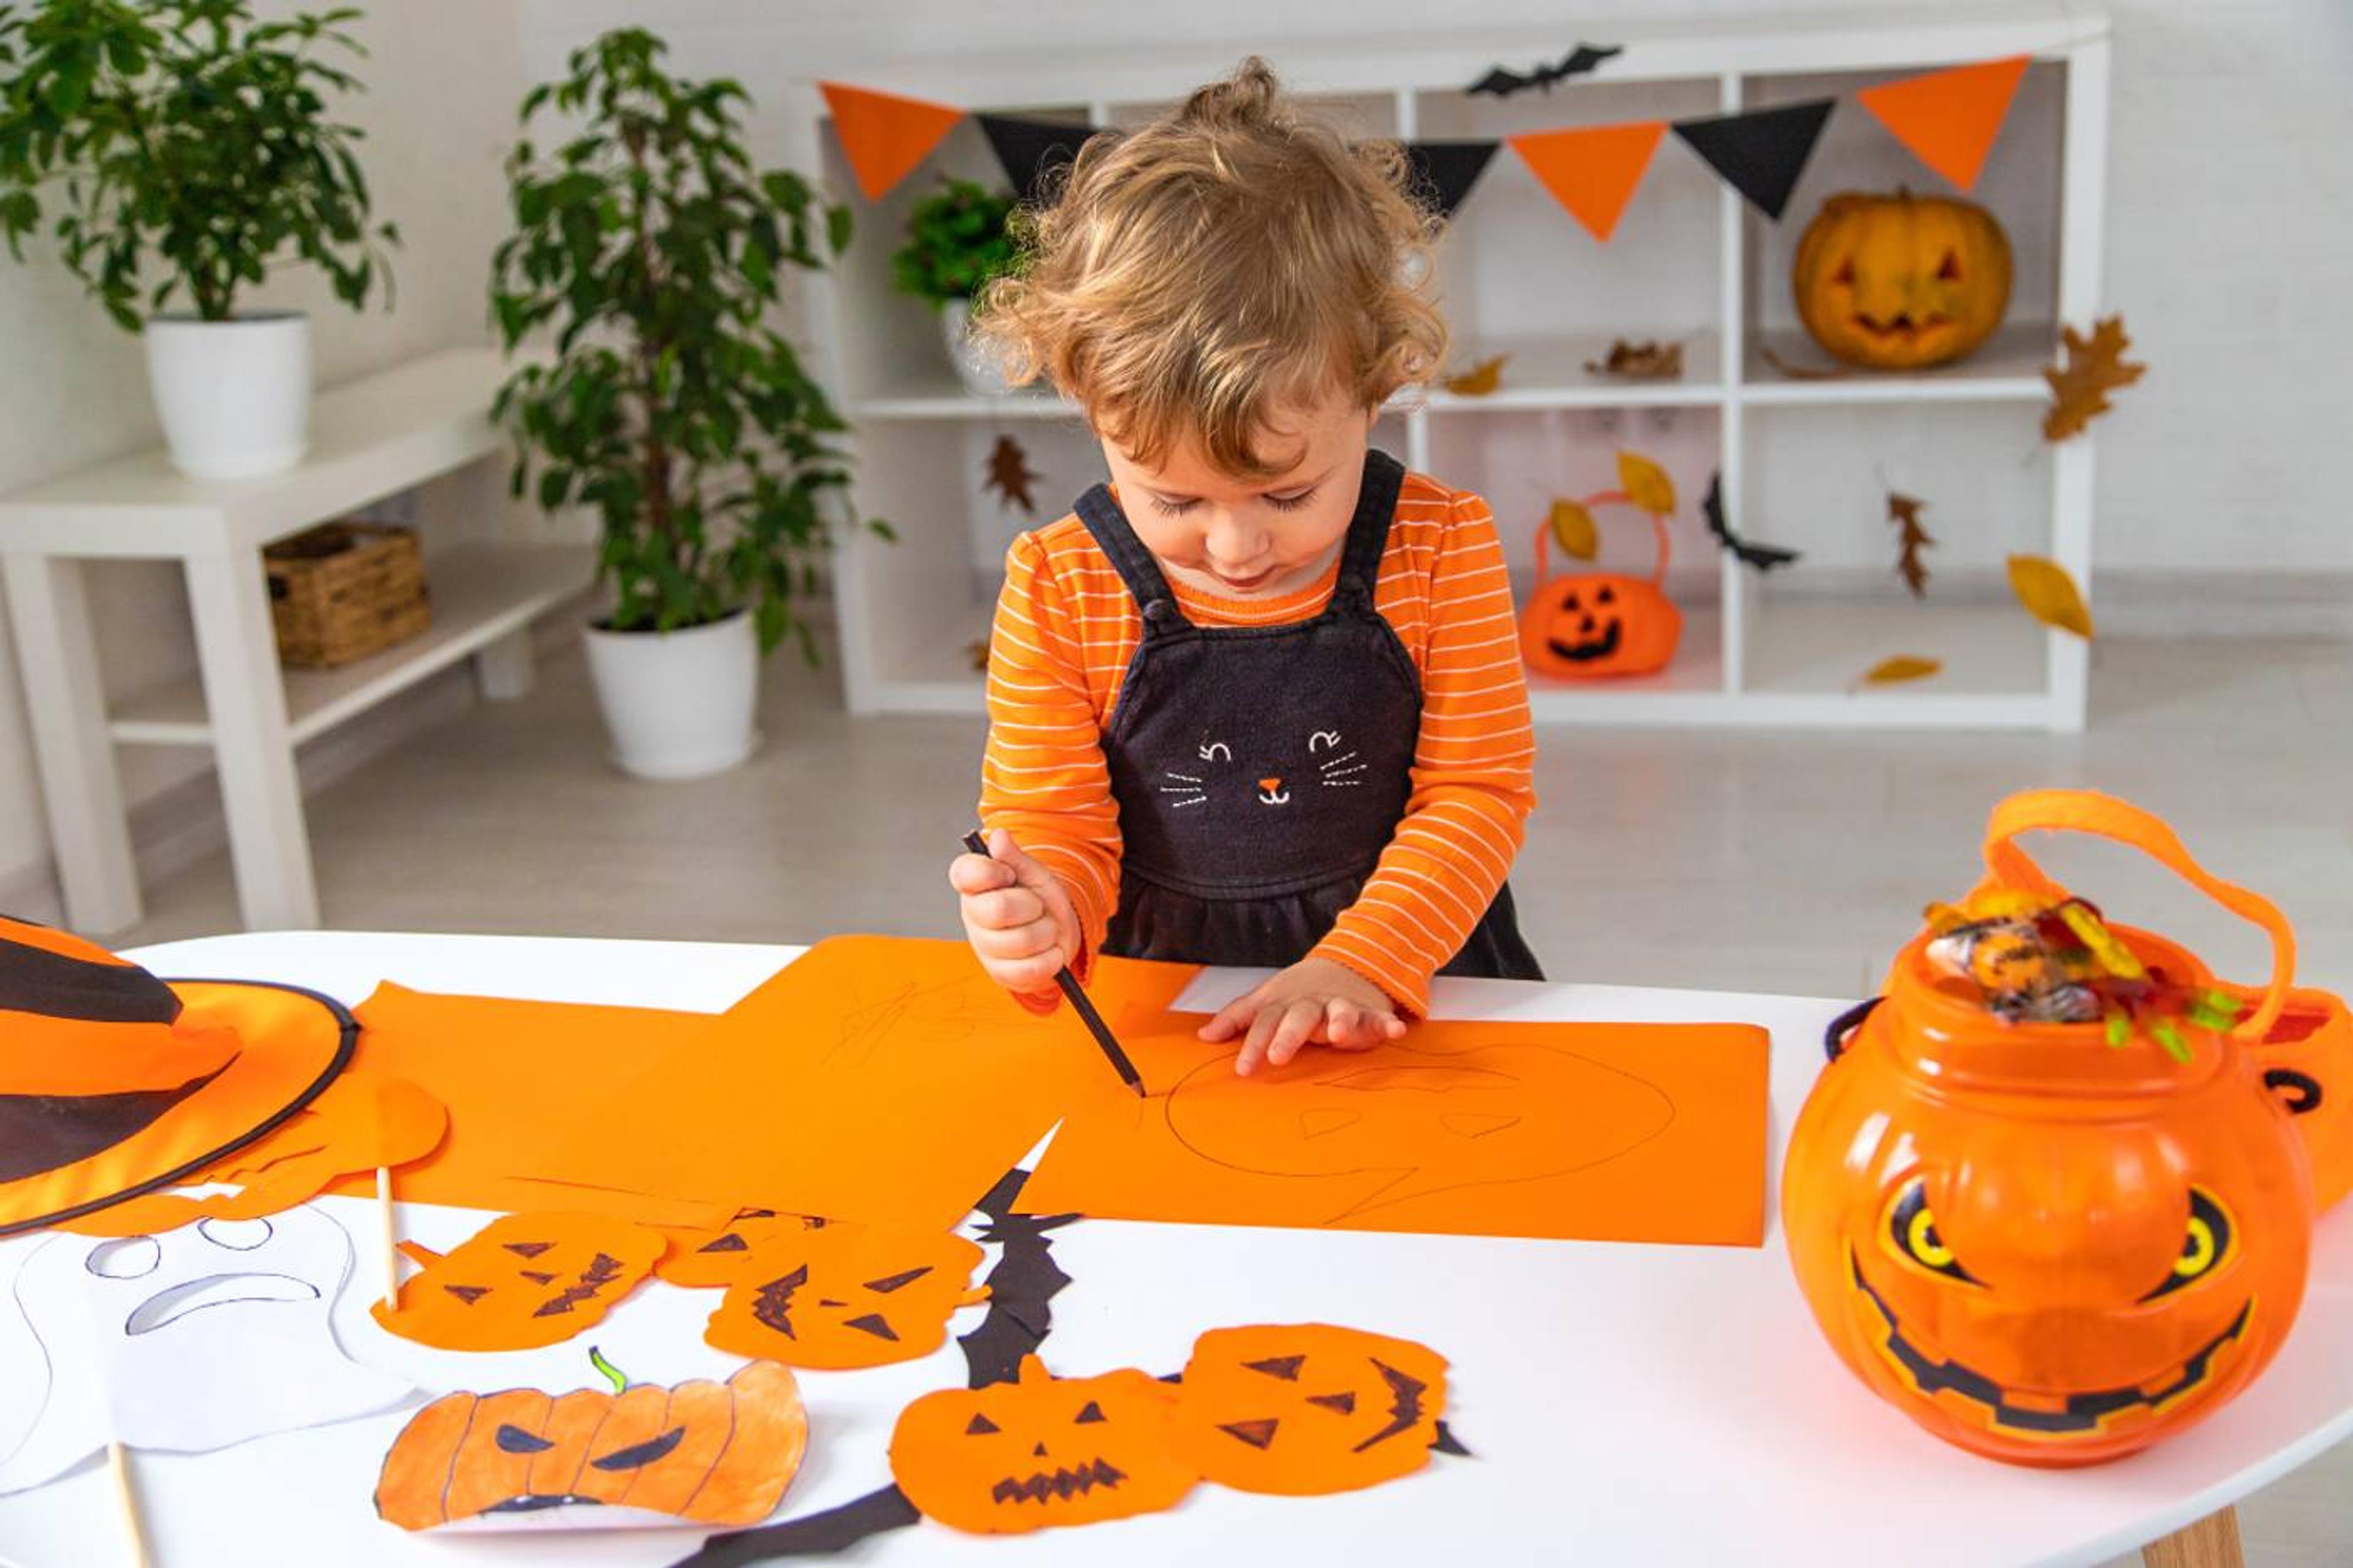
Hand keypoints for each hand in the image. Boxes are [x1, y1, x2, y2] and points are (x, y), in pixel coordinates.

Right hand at [950, 829, 1080, 997]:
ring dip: (1047, 932)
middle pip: (999, 909)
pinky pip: (1030, 969)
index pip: (965, 873)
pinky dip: (1050, 959)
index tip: (1009, 875)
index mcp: (974, 886)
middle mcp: (973, 916)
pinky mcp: (1000, 974)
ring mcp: (984, 948)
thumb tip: (997, 836)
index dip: (993, 872)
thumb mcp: (1033, 874)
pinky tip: (1049, 950)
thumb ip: (1015, 857)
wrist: (1058, 934)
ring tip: (1045, 928)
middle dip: (1032, 905)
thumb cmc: (1039, 901)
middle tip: (1037, 906)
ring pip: (1021, 941)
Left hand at [1199, 956, 1405, 1075]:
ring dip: (1341, 1020)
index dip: (1252, 1044)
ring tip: (1339, 1035)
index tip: (1243, 1069)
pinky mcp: (1369, 1012)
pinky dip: (1388, 1023)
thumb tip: (1203, 1035)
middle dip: (1288, 1035)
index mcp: (1284, 1004)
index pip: (1264, 1023)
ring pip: (1341, 1011)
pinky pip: (1379, 1018)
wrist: (1344, 965)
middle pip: (1298, 1017)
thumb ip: (1236, 1018)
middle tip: (1277, 1055)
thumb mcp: (1265, 1001)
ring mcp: (1341, 1006)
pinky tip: (1396, 1030)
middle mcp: (1312, 1004)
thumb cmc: (1298, 993)